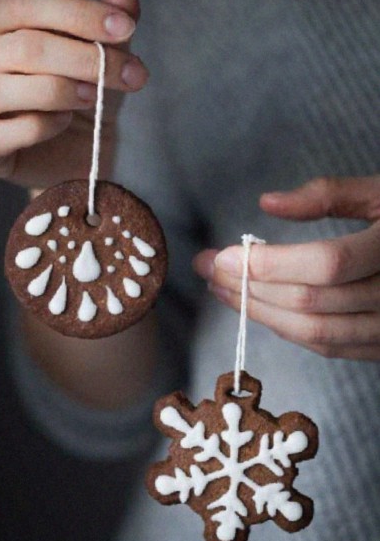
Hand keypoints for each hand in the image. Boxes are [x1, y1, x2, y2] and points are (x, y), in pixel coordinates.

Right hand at [0, 0, 147, 186]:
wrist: (78, 153)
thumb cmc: (80, 94)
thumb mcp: (101, 53)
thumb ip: (107, 25)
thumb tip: (126, 2)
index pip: (26, 4)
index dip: (78, 13)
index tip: (125, 27)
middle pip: (22, 48)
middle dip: (84, 59)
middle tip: (131, 73)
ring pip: (0, 90)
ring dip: (58, 91)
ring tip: (93, 95)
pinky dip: (37, 127)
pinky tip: (63, 122)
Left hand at [193, 176, 379, 359]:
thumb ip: (329, 194)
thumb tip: (266, 203)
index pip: (326, 265)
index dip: (270, 263)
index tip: (222, 254)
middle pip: (311, 304)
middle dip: (250, 288)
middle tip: (209, 269)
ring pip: (317, 333)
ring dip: (261, 314)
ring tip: (223, 290)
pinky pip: (331, 346)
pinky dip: (289, 330)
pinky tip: (260, 308)